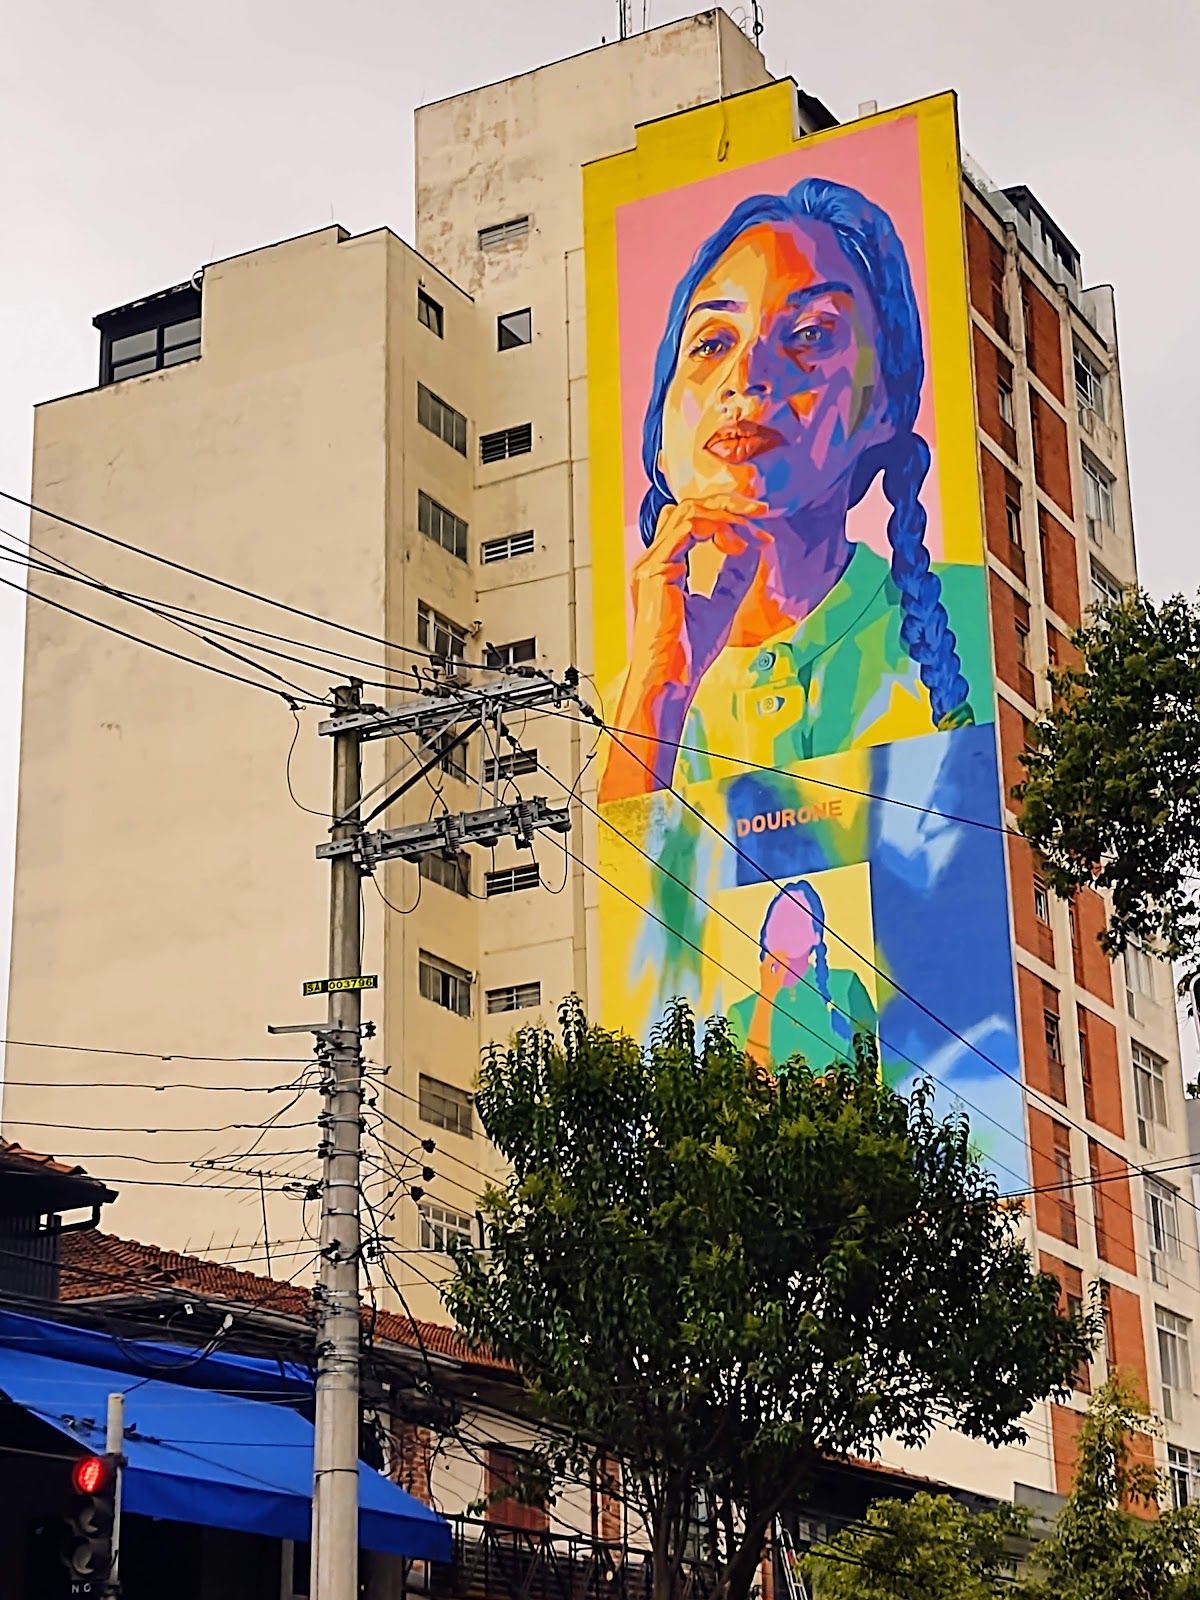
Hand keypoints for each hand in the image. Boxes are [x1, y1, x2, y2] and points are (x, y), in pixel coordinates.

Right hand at [599, 495, 770, 801]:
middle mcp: (652, 562)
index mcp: (662, 568)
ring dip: (726, 512)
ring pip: (687, 511)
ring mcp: (650, 564)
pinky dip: (718, 527)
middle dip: (728, 504)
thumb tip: (750, 547)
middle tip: (762, 511)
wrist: (671, 680)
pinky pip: (687, 528)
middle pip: (687, 508)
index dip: (727, 518)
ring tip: (755, 524)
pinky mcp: (656, 571)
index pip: (691, 522)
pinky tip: (738, 542)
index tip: (759, 529)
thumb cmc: (689, 654)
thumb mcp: (721, 603)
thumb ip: (732, 574)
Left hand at [758, 955, 793, 1002]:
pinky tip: (779, 962)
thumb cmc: (773, 986)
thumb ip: (783, 968)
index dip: (780, 953)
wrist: (767, 993)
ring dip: (776, 956)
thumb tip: (787, 961)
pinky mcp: (764, 971)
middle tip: (785, 953)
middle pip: (770, 955)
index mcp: (766, 965)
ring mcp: (763, 968)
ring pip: (769, 958)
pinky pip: (769, 962)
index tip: (786, 952)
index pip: (773, 955)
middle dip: (778, 953)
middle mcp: (763, 965)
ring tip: (783, 956)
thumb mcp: (780, 976)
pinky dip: (774, 960)